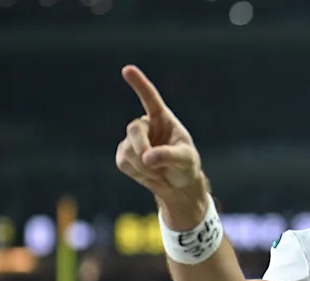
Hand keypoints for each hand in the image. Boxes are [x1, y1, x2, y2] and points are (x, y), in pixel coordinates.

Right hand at [115, 65, 205, 213]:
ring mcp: (132, 140)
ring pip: (127, 150)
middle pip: (133, 129)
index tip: (127, 69)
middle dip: (141, 147)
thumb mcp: (185, 159)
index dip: (139, 84)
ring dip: (143, 167)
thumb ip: (169, 155)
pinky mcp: (124, 155)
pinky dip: (138, 174)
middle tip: (151, 163)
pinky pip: (123, 163)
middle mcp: (145, 125)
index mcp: (162, 118)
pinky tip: (150, 175)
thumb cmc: (186, 165)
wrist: (177, 183)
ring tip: (160, 171)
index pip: (150, 98)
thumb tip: (147, 157)